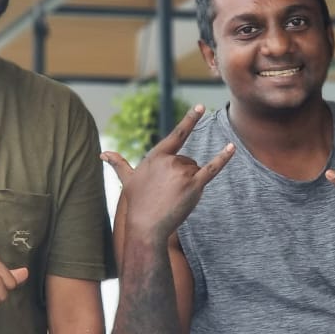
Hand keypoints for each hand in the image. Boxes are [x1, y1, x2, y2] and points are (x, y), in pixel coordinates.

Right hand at [101, 105, 234, 242]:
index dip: (190, 120)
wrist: (146, 226)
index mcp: (156, 156)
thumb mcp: (127, 180)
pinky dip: (223, 158)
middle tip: (168, 193)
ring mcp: (183, 172)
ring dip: (189, 182)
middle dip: (182, 175)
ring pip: (195, 169)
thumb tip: (102, 154)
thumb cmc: (137, 203)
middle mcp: (170, 160)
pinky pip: (212, 168)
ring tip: (174, 197)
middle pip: (187, 160)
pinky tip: (232, 148)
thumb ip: (118, 163)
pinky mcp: (194, 185)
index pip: (177, 135)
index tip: (200, 107)